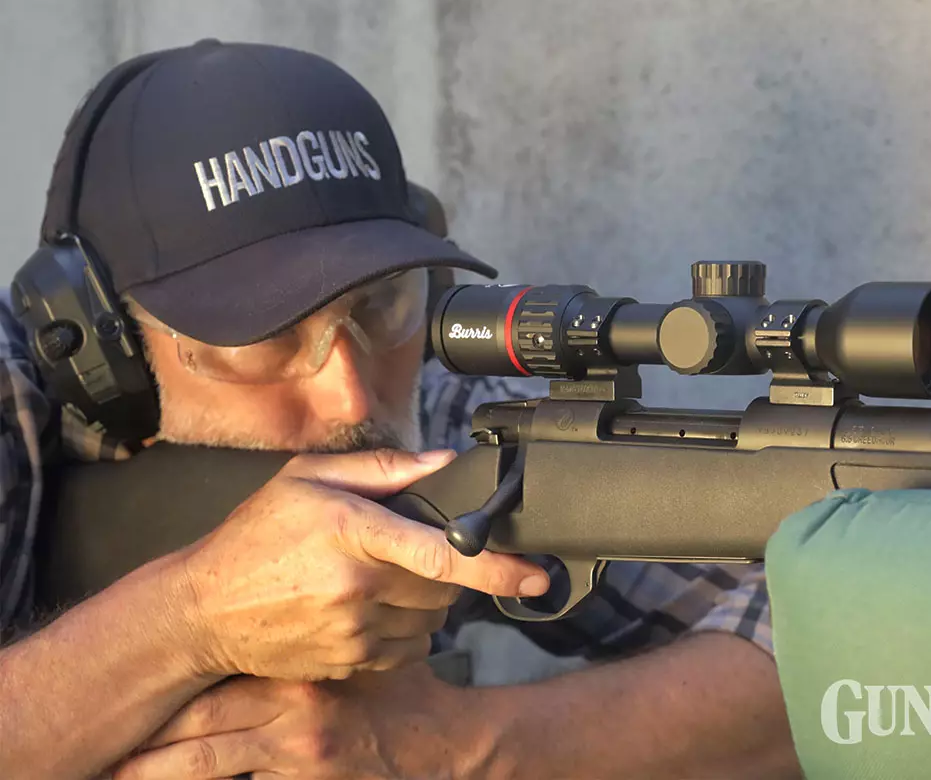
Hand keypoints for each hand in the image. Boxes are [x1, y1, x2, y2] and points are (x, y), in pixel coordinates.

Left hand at [111, 663, 485, 779]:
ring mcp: (293, 761)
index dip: (170, 693)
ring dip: (159, 773)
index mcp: (298, 676)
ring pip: (206, 770)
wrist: (442, 746)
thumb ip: (316, 640)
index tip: (135, 696)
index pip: (217, 684)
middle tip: (106, 749)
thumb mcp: (360, 654)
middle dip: (149, 743)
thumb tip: (274, 618)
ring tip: (119, 774)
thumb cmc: (401, 694)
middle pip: (197, 732)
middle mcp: (289, 717)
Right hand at [174, 448, 549, 681]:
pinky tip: (367, 609)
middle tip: (412, 554)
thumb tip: (445, 462)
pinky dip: (403, 631)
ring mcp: (354, 632)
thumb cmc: (255, 538)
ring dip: (425, 603)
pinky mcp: (350, 663)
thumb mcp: (309, 479)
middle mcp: (358, 587)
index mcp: (354, 532)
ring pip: (431, 622)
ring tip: (379, 581)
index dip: (499, 568)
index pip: (444, 557)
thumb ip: (384, 468)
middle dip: (448, 572)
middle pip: (447, 590)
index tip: (535, 575)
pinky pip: (406, 650)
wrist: (201, 611)